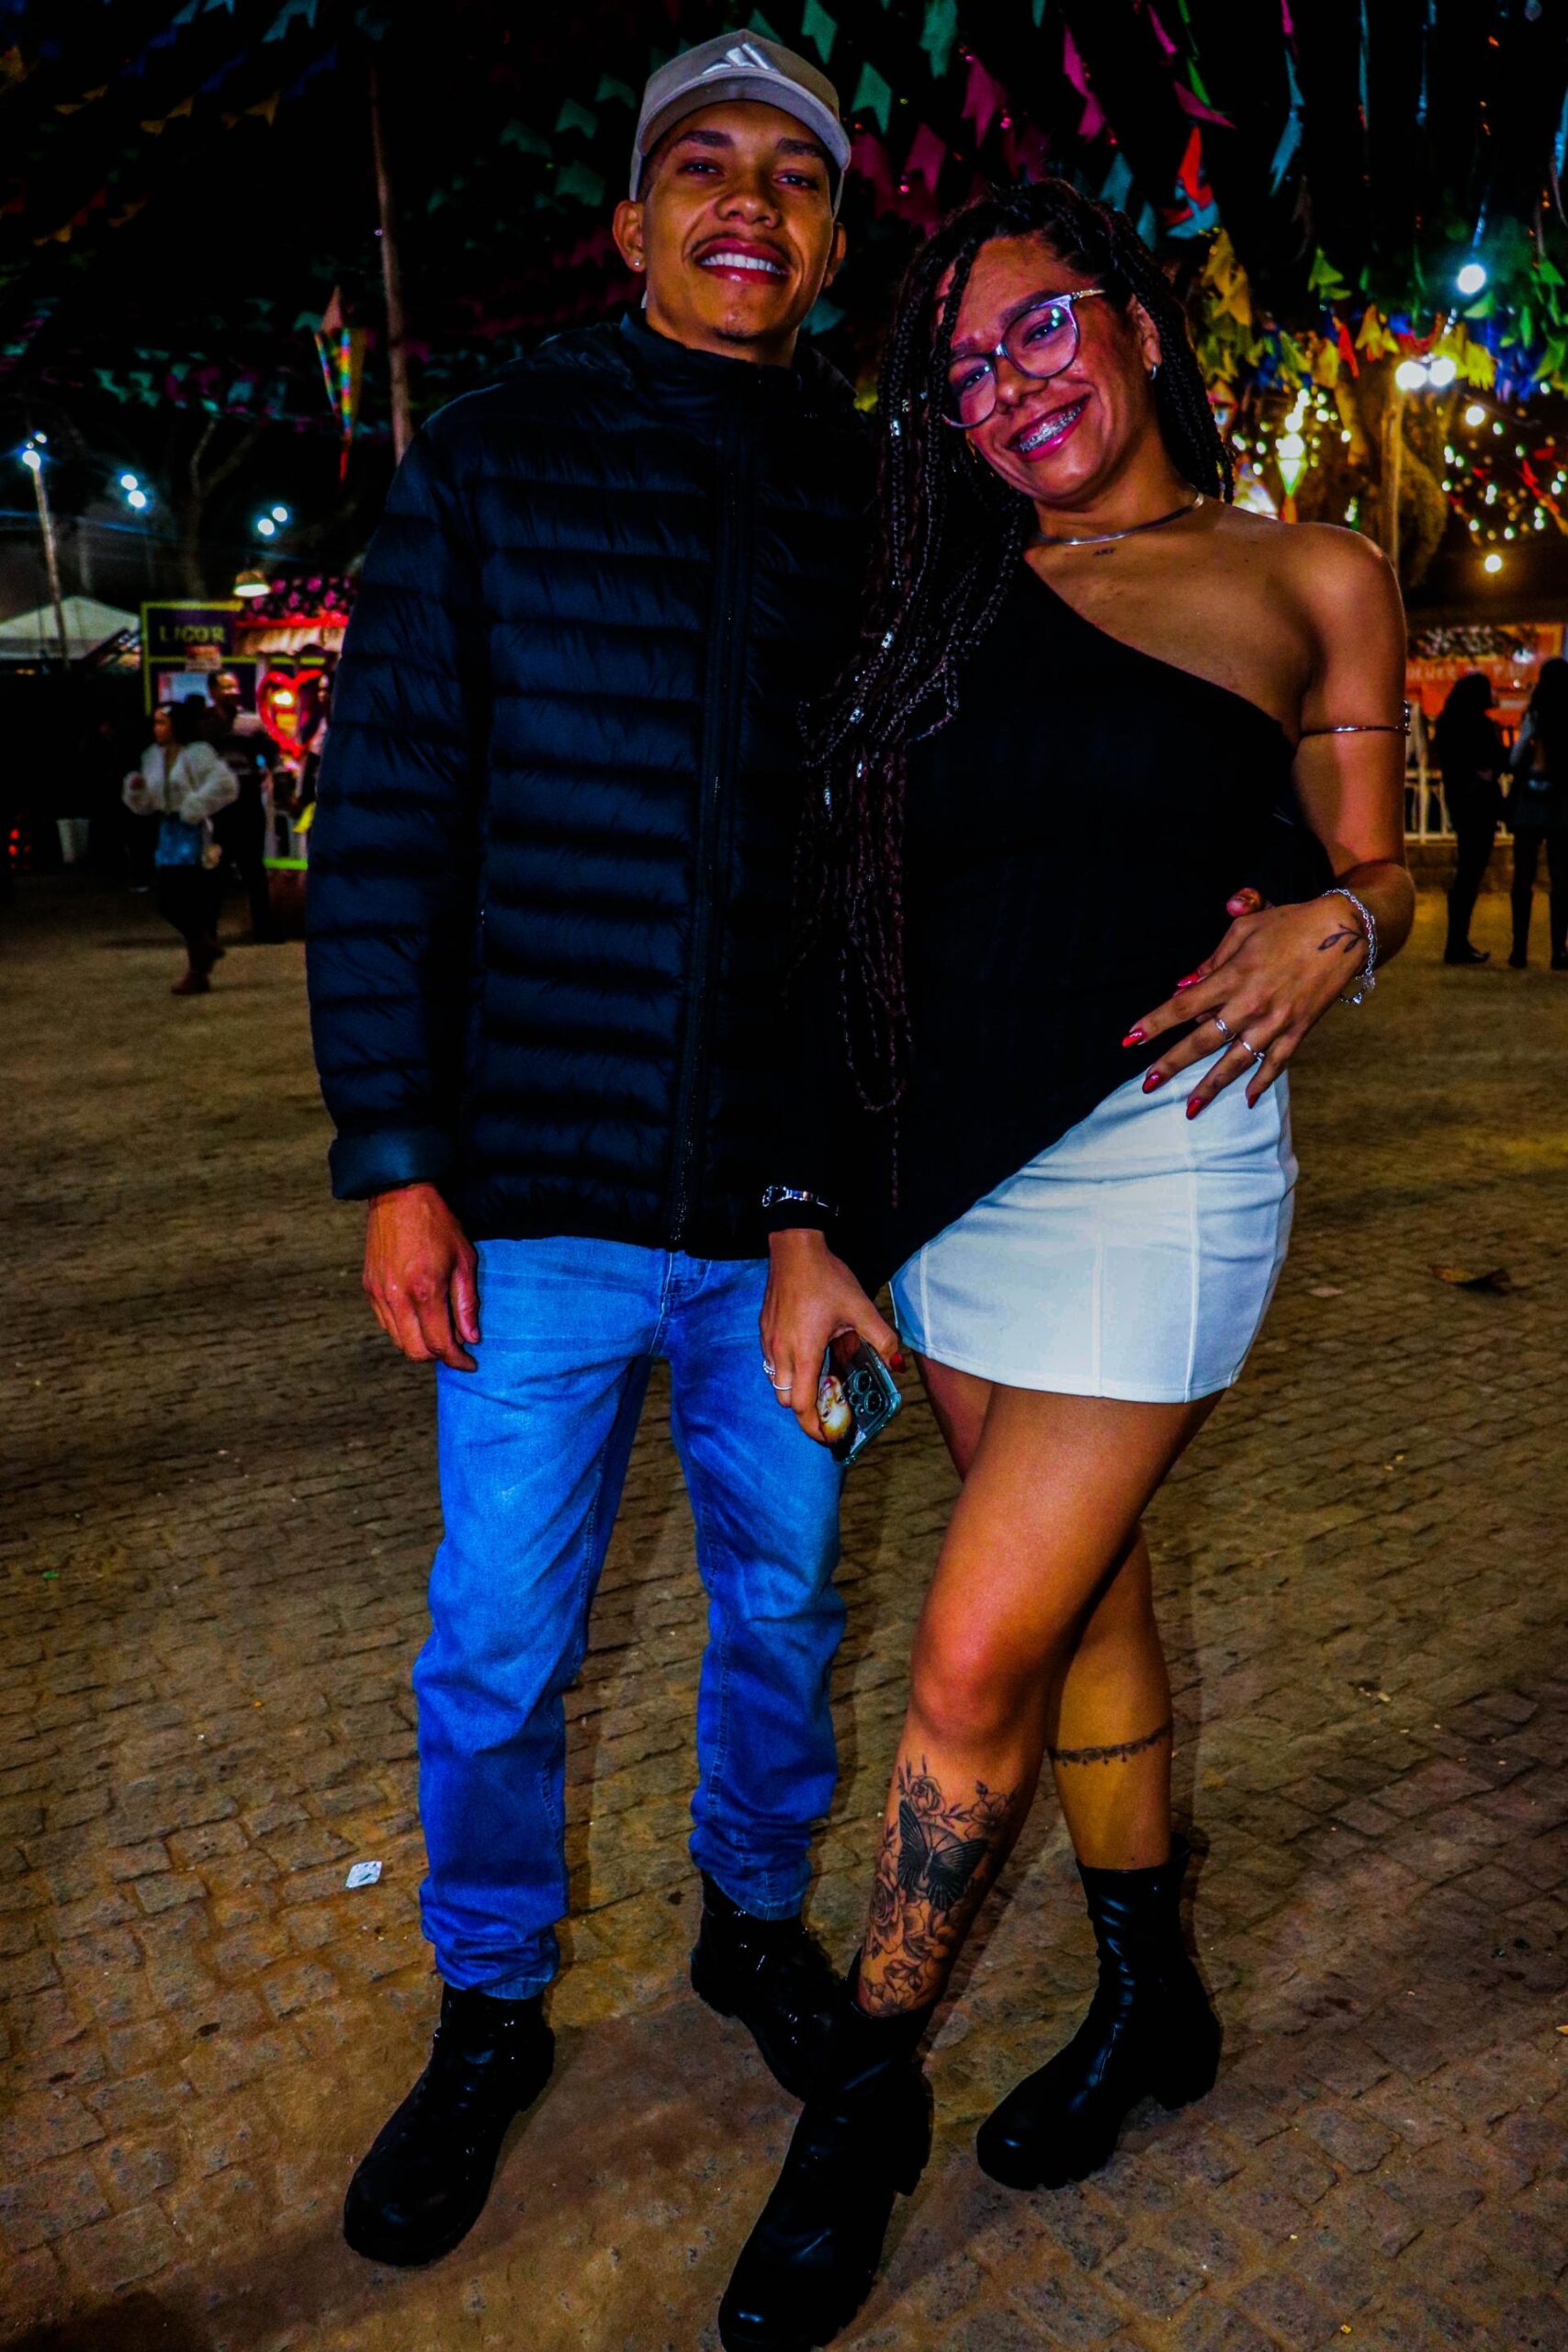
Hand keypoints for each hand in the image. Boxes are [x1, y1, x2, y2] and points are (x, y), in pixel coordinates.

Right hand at [362, 1182, 479, 1369]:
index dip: (457, 1359)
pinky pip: (385, 1323)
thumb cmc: (437, 1224)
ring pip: (398, 1340)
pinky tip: (419, 1315)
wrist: (399, 1195)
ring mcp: (379, 1294)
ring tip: (438, 1329)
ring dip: (419, 1343)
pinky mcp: (369, 1288)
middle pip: (415, 1351)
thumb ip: (466, 1303)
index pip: (440, 1344)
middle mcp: (397, 1298)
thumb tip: (471, 1338)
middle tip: (455, 1347)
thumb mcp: (463, 1259)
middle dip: (437, 1355)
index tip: (470, 1362)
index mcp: (425, 1291)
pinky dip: (403, 1328)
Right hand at [761, 1230, 901, 1444]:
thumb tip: (897, 1363)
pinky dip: (786, 1371)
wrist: (794, 1249)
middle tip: (827, 1410)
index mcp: (804, 1352)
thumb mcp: (860, 1307)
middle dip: (805, 1411)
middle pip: (786, 1400)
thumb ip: (881, 1338)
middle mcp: (782, 1352)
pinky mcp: (764, 1329)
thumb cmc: (825, 1277)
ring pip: (776, 1382)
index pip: (801, 1405)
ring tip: (817, 1384)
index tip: (828, 1434)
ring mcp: (769, 1341)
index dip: (813, 1426)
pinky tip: (805, 1356)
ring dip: (795, 1391)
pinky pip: (771, 1363)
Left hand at [1124, 894, 1367, 1116]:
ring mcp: (1276, 1021)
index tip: (1130, 1039)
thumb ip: (1212, 960)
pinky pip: (1276, 1063)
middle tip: (1147, 1085)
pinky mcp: (1299, 1030)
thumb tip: (1184, 986)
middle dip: (1172, 1064)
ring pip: (1236, 1061)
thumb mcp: (1244, 930)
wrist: (1344, 931)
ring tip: (1190, 1109)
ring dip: (1211, 1086)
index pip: (1183, 1006)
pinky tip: (1245, 1099)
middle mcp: (1250, 1004)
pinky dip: (1261, 1082)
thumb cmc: (1289, 924)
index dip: (1155, 1023)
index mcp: (1233, 976)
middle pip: (1203, 1041)